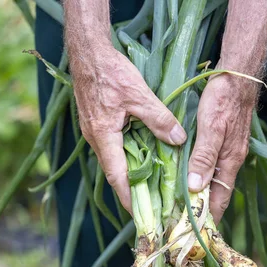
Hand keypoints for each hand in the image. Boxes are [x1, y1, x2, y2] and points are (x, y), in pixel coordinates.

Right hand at [71, 44, 185, 213]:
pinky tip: (142, 159)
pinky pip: (113, 148)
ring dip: (129, 175)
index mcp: (104, 136)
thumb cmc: (111, 72)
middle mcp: (96, 138)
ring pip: (113, 160)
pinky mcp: (98, 124)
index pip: (117, 175)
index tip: (140, 214)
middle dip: (131, 191)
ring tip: (149, 189)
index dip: (128, 196)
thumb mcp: (139, 95)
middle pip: (114, 172)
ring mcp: (95, 131)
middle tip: (150, 206)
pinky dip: (126, 158)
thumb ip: (159, 118)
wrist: (88, 53)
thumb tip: (178, 139)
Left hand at [187, 73, 257, 223]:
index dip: (206, 218)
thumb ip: (204, 157)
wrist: (237, 76)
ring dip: (197, 195)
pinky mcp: (221, 142)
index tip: (190, 234)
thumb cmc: (223, 100)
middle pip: (215, 194)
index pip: (219, 200)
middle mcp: (230, 161)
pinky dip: (198, 177)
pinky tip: (185, 178)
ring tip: (177, 206)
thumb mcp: (211, 128)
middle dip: (199, 210)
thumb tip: (195, 187)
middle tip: (178, 223)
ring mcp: (227, 152)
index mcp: (229, 162)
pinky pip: (209, 167)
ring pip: (211, 181)